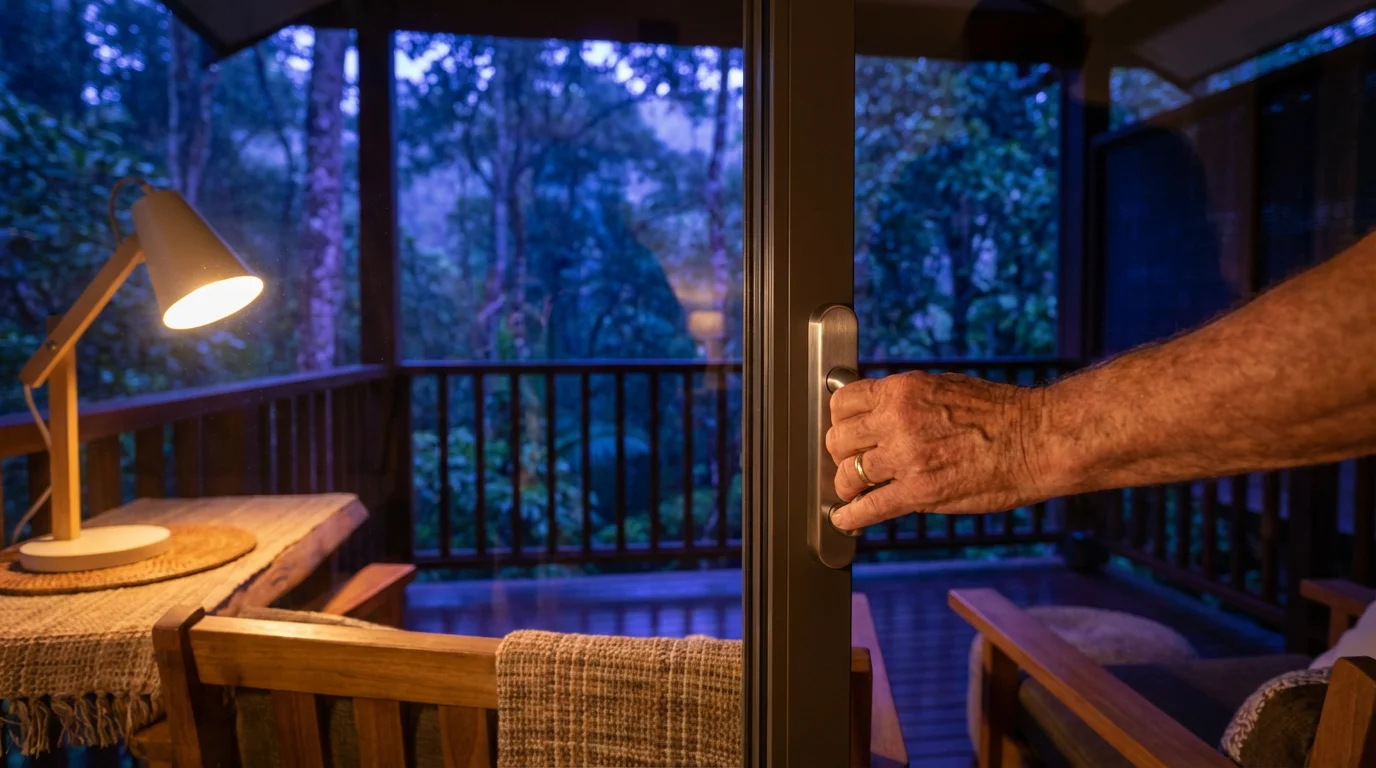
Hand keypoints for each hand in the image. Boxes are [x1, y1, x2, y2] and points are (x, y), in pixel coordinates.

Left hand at [825, 371, 1051, 530]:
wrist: (1037, 439)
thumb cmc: (1001, 412)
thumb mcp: (944, 387)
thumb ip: (907, 400)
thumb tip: (881, 411)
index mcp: (902, 391)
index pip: (843, 402)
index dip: (839, 419)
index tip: (843, 429)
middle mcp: (896, 421)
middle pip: (839, 439)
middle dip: (840, 453)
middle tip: (847, 462)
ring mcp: (905, 458)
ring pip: (847, 475)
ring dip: (845, 486)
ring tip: (850, 492)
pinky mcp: (919, 492)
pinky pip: (869, 507)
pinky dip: (851, 516)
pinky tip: (845, 519)